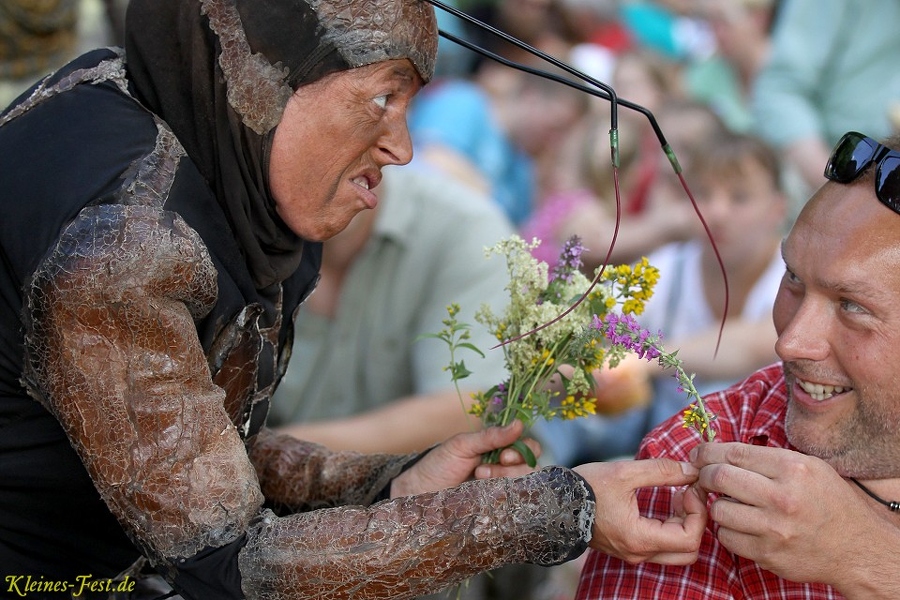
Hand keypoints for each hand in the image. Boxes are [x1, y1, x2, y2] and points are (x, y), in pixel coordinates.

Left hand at [390, 421, 539, 496]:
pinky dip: (502, 498)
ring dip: (504, 480)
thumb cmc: (438, 465)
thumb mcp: (462, 445)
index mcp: (499, 450)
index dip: (525, 450)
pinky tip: (483, 494)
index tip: (505, 455)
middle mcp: (505, 469)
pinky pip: (512, 505)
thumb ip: (490, 436)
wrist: (419, 493)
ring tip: (479, 478)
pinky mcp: (495, 508)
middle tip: (483, 469)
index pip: (529, 448)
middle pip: (531, 467)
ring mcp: (501, 490)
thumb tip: (519, 424)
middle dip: (512, 467)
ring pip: (524, 486)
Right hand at [573, 459, 705, 564]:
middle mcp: (638, 553)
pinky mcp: (629, 548)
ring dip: (685, 525)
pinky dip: (672, 527)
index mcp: (639, 538)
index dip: (698, 512)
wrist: (554, 503)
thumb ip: (662, 470)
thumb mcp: (624, 472)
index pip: (690, 538)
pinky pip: (663, 546)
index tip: (690, 488)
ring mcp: (633, 553)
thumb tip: (692, 470)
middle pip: (689, 551)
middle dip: (696, 521)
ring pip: (678, 551)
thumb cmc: (586, 488)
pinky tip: (665, 503)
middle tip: (688, 494)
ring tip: (677, 496)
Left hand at [690, 442, 886, 588]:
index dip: (708, 452)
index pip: (733, 453)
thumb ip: (768, 458)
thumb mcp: (809, 467)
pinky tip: (742, 526)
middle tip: (705, 478)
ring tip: (731, 504)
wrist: (855, 548)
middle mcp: (782, 497)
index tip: (698, 454)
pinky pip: (727, 537)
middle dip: (705, 476)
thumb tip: (721, 451)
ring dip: (717, 506)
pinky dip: (728, 530)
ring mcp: (774, 528)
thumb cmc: (829, 502)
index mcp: (791, 468)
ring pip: (718, 510)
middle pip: (719, 477)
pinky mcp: (768, 554)